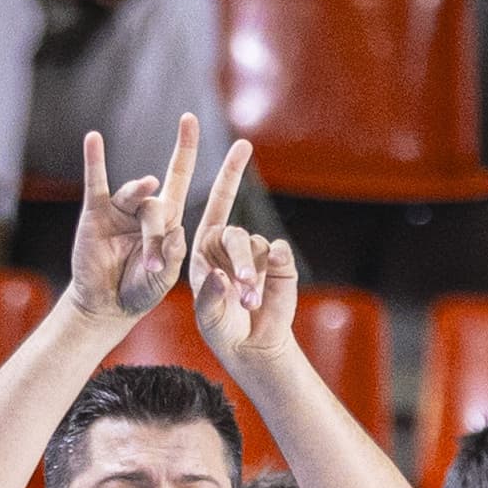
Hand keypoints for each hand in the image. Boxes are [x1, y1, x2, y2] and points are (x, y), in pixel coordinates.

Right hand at [67, 117, 206, 322]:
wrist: (106, 305)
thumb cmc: (138, 292)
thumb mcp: (162, 281)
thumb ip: (171, 260)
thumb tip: (177, 234)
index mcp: (169, 221)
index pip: (181, 177)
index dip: (188, 149)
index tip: (193, 120)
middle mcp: (146, 209)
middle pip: (160, 202)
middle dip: (172, 187)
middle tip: (169, 208)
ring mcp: (121, 209)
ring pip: (136, 200)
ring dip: (144, 229)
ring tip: (149, 256)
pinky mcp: (95, 214)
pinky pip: (96, 184)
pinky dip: (95, 161)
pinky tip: (93, 139)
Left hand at [188, 180, 298, 372]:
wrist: (251, 345)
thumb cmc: (221, 327)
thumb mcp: (207, 315)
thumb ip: (209, 296)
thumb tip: (220, 276)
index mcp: (206, 245)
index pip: (217, 202)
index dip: (230, 171)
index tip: (244, 142)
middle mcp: (231, 243)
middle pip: (234, 233)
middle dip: (239, 257)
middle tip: (242, 284)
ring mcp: (258, 251)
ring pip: (256, 248)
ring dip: (252, 276)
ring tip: (248, 303)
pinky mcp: (281, 262)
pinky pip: (278, 254)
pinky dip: (273, 270)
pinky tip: (265, 290)